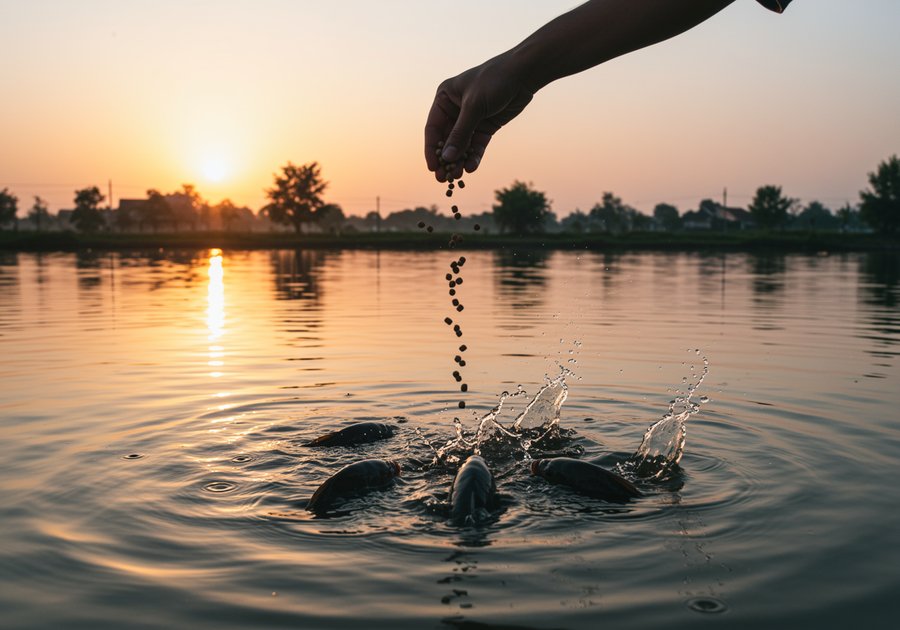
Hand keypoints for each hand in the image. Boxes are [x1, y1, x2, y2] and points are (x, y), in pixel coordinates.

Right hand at [424, 55, 534, 181]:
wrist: (523, 74)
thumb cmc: (494, 81)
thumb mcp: (474, 107)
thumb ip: (460, 133)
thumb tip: (447, 158)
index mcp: (445, 98)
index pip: (433, 128)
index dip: (432, 150)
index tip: (433, 168)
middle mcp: (455, 109)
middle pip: (446, 140)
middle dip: (446, 159)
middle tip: (444, 179)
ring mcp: (471, 119)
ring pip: (462, 145)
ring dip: (459, 161)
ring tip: (457, 177)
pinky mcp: (486, 126)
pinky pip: (477, 145)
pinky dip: (474, 156)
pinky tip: (471, 167)